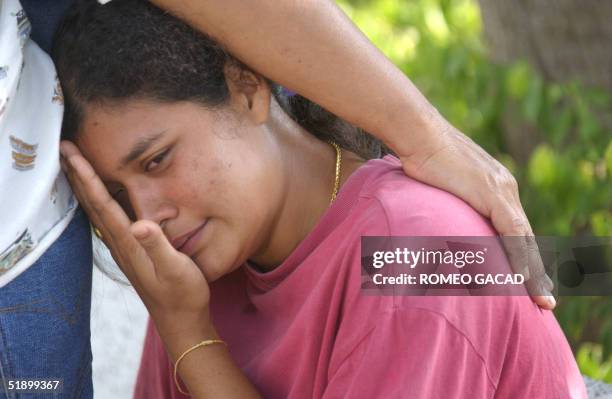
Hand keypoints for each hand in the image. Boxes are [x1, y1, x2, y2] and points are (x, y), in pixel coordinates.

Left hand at [59, 141, 211, 337]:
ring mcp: (124, 250)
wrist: (182, 320)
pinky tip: (98, 198)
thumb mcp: (176, 269)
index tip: (73, 154)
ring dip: (83, 188)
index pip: (102, 205)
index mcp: (130, 243)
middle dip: (76, 176)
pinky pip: (107, 221)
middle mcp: (121, 245)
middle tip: (63, 150)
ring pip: (96, 212)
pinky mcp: (131, 252)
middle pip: (92, 205)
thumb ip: (159, 246)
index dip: (87, 178)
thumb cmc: (183, 294)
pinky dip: (96, 202)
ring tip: (73, 167)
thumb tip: (141, 224)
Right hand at [399, 120, 555, 308]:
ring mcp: (502, 190)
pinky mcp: (492, 193)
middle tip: (545, 299)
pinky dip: (518, 255)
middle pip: (526, 237)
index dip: (524, 255)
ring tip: (541, 298)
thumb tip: (434, 214)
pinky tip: (523, 277)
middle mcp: (506, 187)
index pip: (515, 228)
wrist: (420, 134)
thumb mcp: (439, 182)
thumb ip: (447, 199)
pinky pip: (511, 231)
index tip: (529, 280)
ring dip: (533, 271)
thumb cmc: (421, 154)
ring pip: (524, 238)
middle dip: (536, 270)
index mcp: (496, 185)